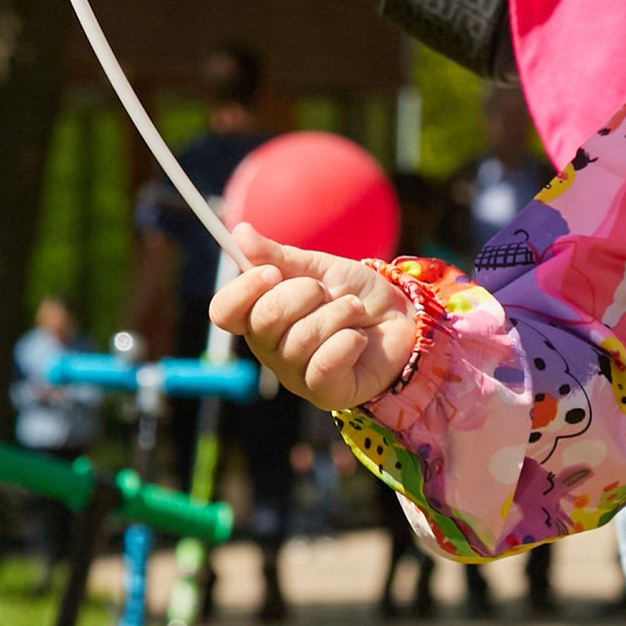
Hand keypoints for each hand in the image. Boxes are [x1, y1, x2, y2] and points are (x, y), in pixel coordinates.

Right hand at [210, 225, 419, 410]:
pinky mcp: (325, 392)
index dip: (244, 290)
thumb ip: (278, 256)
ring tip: (354, 310)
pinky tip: (359, 339)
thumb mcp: (317, 267)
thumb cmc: (354, 295)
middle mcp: (269, 348)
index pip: (224, 311)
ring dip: (337, 314)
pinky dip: (349, 341)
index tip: (273, 271)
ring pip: (300, 339)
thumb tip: (239, 233)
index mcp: (259, 315)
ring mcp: (295, 374)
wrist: (401, 320)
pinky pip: (325, 363)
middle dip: (302, 294)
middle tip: (325, 291)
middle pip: (262, 321)